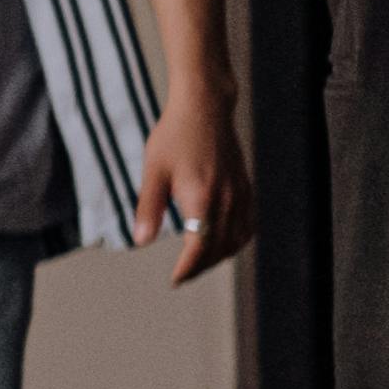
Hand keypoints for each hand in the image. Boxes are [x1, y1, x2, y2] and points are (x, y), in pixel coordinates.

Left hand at [130, 97, 253, 283]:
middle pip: (218, 249)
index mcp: (202, 198)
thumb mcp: (153, 170)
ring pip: (236, 240)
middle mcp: (226, 200)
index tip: (175, 280)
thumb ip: (148, 208)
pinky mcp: (246, 187)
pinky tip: (223, 243)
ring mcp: (240, 194)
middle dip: (200, 267)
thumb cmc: (175, 135)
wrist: (205, 108)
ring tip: (198, 263)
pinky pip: (248, 225)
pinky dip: (237, 241)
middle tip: (182, 275)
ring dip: (218, 257)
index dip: (187, 269)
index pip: (199, 248)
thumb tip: (141, 241)